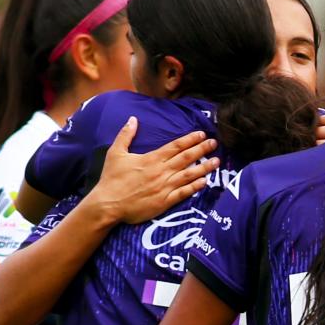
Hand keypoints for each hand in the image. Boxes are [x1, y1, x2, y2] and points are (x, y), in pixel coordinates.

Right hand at [87, 118, 215, 224]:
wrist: (108, 205)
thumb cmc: (111, 179)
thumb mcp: (115, 153)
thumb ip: (126, 135)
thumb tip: (133, 119)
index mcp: (152, 159)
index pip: (176, 146)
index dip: (190, 140)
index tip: (202, 134)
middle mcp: (161, 171)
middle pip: (186, 158)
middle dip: (202, 149)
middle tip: (215, 143)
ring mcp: (164, 187)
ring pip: (188, 175)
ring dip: (204, 167)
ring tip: (216, 162)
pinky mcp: (164, 202)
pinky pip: (183, 193)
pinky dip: (194, 187)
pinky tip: (205, 182)